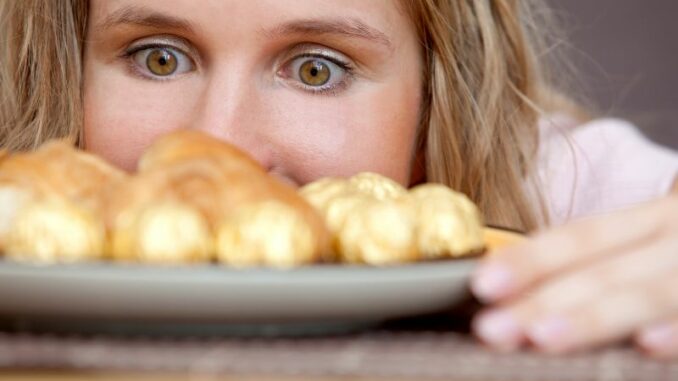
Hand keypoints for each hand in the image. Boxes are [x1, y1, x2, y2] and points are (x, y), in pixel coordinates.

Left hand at [470, 191, 677, 357]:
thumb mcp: (661, 241)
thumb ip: (614, 261)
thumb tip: (533, 302)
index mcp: (658, 220)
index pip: (584, 238)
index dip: (532, 260)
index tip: (481, 284)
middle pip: (605, 268)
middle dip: (544, 299)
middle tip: (491, 328)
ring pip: (651, 289)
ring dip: (596, 316)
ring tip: (543, 337)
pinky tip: (647, 344)